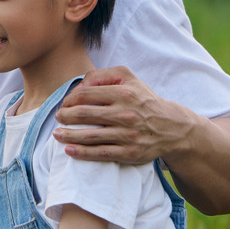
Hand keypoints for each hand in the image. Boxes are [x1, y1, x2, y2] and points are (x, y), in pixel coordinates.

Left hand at [54, 66, 197, 165]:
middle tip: (58, 118)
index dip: (69, 99)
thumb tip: (80, 87)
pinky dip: (81, 152)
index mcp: (124, 93)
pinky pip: (100, 153)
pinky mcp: (129, 152)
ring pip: (89, 135)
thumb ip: (103, 75)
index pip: (85, 94)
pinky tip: (69, 150)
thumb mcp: (128, 79)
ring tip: (57, 134)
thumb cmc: (143, 100)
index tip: (64, 104)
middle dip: (65, 116)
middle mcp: (126, 113)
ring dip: (68, 135)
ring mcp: (127, 134)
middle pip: (84, 114)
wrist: (172, 127)